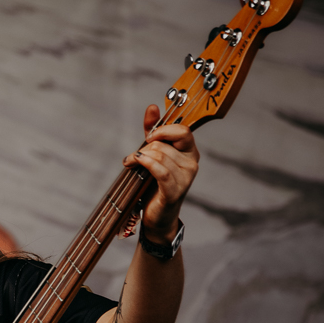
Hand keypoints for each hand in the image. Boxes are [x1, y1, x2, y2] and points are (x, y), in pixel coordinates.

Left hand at [122, 104, 198, 242]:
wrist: (157, 215)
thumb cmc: (155, 184)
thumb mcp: (153, 154)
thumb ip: (153, 131)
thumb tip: (153, 107)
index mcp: (190, 152)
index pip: (182, 130)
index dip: (163, 130)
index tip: (148, 136)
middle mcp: (192, 164)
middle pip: (164, 144)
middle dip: (145, 148)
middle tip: (135, 157)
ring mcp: (186, 178)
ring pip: (159, 156)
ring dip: (139, 158)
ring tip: (131, 164)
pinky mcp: (175, 190)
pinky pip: (160, 170)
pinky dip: (145, 164)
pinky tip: (134, 164)